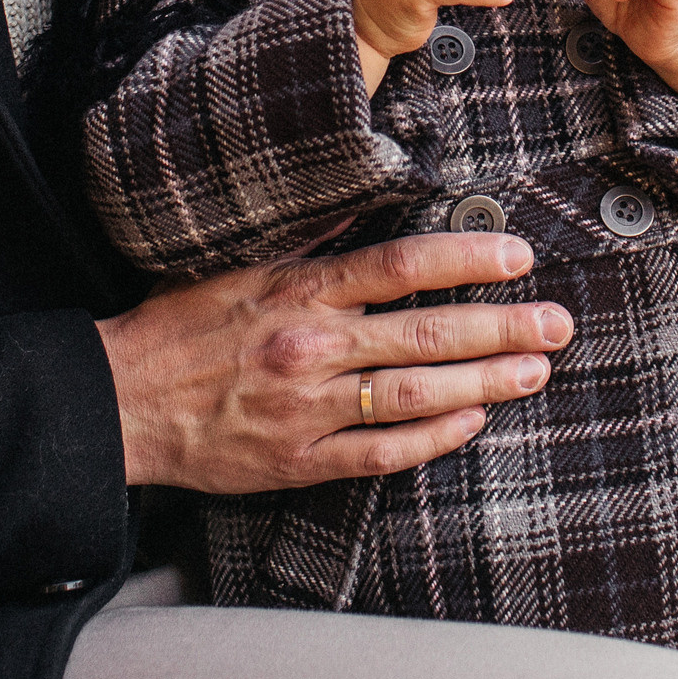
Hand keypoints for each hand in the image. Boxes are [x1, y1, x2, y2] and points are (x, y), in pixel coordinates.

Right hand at [94, 232, 572, 492]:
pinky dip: (433, 438)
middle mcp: (310, 347)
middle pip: (426, 335)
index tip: (517, 257)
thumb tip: (367, 218)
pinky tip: (472, 421)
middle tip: (557, 323)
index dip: (466, 261)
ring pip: (416, 395)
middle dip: (501, 328)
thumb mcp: (237, 268)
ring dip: (485, 383)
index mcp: (297, 290)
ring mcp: (309, 408)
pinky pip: (383, 452)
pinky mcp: (301, 460)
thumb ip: (306, 250)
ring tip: (534, 370)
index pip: (400, 267)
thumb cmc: (176, 329)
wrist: (120, 401)